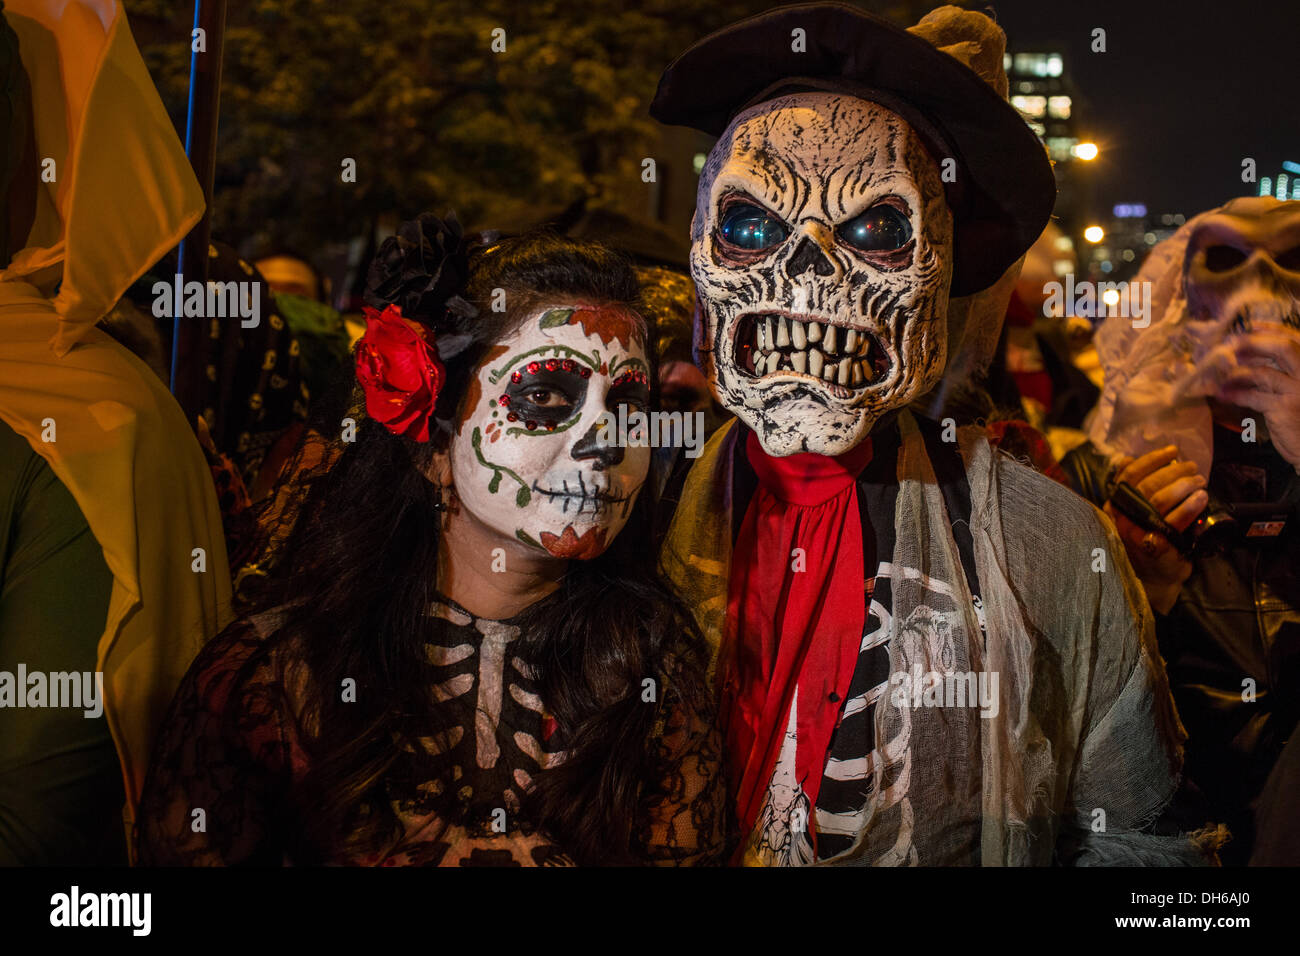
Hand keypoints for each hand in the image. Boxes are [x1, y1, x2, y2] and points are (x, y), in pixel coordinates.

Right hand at [1103, 445, 1206, 613]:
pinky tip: (1202, 497)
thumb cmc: (1146, 540)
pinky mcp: (1156, 545)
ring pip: (1160, 499)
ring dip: (1184, 485)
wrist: (1154, 578)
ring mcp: (1138, 532)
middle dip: (1172, 471)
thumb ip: (1130, 489)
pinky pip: (1175, 520)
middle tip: (1192, 467)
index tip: (1172, 452)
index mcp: (1115, 506)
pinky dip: (1190, 506)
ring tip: (1199, 480)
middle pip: (1146, 485)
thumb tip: (1127, 459)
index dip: (1150, 460)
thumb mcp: (1132, 513)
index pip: (1128, 476)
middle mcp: (1122, 518)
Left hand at [1215, 330, 1299, 470]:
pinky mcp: (1285, 407)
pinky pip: (1255, 396)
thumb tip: (1245, 355)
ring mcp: (1299, 390)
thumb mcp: (1293, 389)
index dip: (1272, 330)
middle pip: (1283, 349)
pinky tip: (1222, 394)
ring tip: (1217, 374)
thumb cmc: (1299, 417)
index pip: (1295, 340)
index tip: (1250, 325)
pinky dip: (1236, 394)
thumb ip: (1279, 372)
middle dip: (1254, 342)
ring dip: (1236, 372)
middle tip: (1230, 344)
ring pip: (1263, 373)